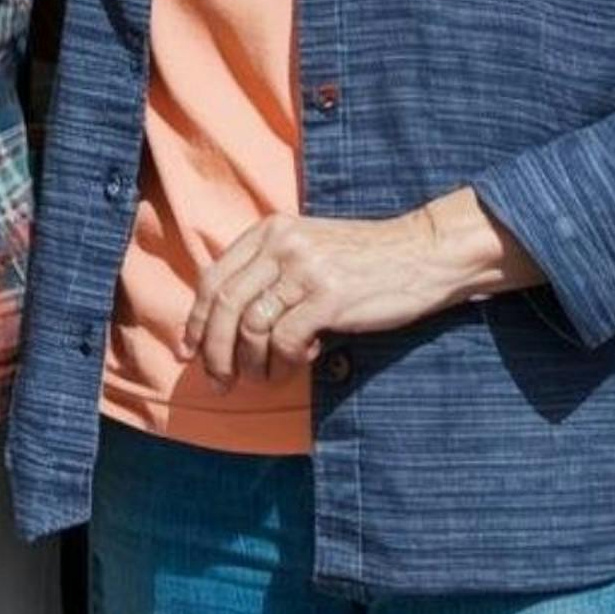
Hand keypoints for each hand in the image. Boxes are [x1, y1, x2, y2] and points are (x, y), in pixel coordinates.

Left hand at [182, 193, 527, 383]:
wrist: (424, 254)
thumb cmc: (365, 262)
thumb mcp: (309, 250)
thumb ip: (269, 273)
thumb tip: (223, 326)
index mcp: (270, 231)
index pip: (214, 278)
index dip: (196, 321)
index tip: (189, 352)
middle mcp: (282, 244)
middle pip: (225, 305)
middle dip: (214, 351)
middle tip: (218, 382)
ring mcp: (306, 269)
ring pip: (251, 326)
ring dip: (251, 364)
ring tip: (264, 379)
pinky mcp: (330, 296)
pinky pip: (286, 339)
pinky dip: (287, 360)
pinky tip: (305, 359)